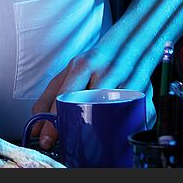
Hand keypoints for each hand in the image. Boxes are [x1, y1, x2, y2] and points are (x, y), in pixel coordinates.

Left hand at [30, 47, 154, 149]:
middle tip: (70, 141)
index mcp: (84, 63)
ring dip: (104, 129)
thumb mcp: (68, 73)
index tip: (46, 139)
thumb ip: (48, 98)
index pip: (66, 95)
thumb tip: (35, 126)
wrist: (130, 41)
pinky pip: (138, 116)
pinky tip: (120, 132)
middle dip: (78, 127)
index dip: (54, 120)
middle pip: (91, 105)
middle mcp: (107, 70)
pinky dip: (129, 127)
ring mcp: (129, 79)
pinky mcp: (147, 92)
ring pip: (115, 112)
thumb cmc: (94, 62)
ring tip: (94, 139)